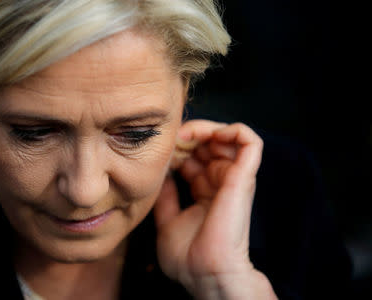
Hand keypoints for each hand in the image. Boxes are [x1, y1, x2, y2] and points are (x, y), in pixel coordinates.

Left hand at [154, 120, 276, 298]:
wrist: (205, 274)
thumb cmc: (188, 257)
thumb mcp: (167, 221)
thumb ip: (166, 197)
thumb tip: (161, 176)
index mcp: (205, 191)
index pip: (195, 157)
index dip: (178, 148)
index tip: (160, 151)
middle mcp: (220, 182)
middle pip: (208, 143)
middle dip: (188, 134)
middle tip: (171, 140)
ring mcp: (233, 178)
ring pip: (227, 136)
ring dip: (205, 128)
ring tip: (186, 136)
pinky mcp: (243, 177)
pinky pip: (250, 141)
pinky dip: (232, 129)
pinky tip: (208, 135)